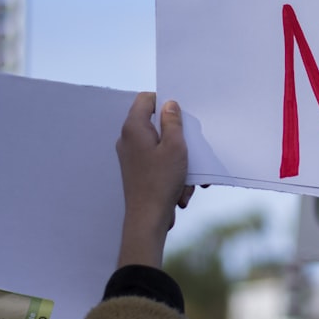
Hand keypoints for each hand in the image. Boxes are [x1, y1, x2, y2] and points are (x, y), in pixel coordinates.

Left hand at [115, 92, 192, 267]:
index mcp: (134, 128)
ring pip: (160, 146)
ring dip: (178, 159)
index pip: (146, 99)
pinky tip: (181, 189)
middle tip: (190, 147)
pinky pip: (158, 162)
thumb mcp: (175, 146)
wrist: (147, 219)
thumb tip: (169, 105)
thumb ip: (172, 122)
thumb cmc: (161, 181)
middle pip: (156, 124)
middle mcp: (128, 140)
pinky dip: (172, 171)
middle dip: (177, 137)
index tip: (181, 114)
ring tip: (187, 178)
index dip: (165, 102)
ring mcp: (131, 156)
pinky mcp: (137, 171)